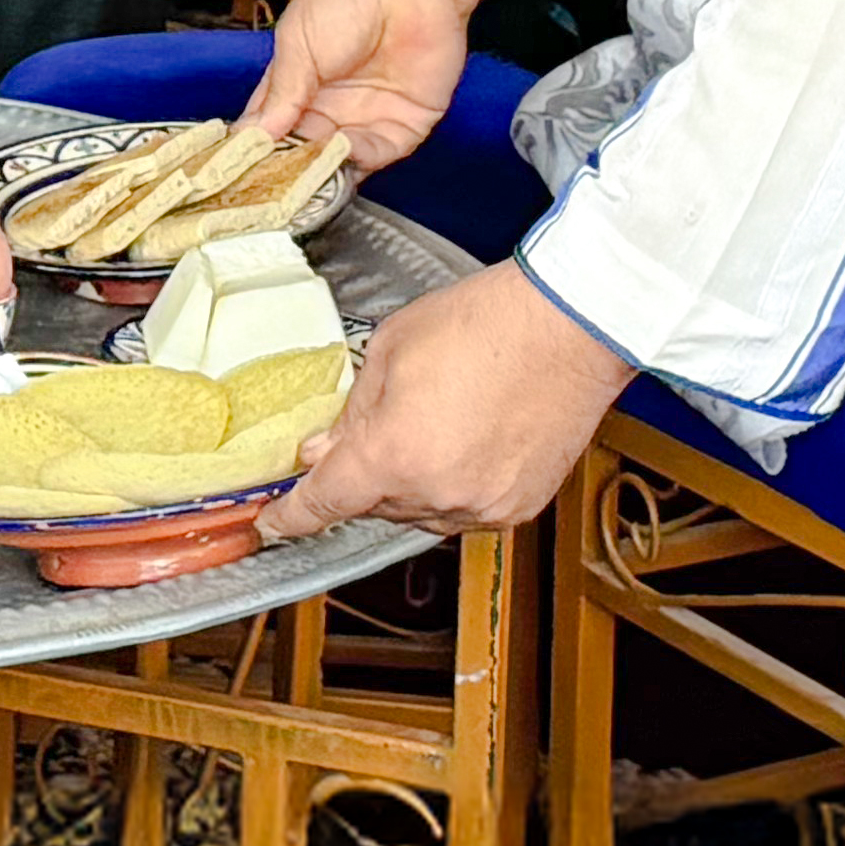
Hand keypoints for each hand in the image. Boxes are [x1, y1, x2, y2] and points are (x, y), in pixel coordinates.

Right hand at [240, 0, 485, 169]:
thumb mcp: (298, 44)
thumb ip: (281, 95)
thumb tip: (255, 136)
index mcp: (298, 84)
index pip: (270, 128)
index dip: (256, 149)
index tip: (240, 169)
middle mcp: (332, 106)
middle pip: (302, 152)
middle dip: (287, 168)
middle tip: (271, 181)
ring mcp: (367, 118)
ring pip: (337, 162)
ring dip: (321, 169)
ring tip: (304, 171)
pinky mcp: (404, 126)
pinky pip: (377, 157)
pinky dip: (357, 161)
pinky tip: (341, 153)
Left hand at [259, 260, 626, 544]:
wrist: (571, 327)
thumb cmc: (487, 322)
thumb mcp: (390, 349)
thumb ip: (351, 410)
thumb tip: (325, 448)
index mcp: (392, 454)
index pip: (323, 503)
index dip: (290, 516)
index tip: (273, 523)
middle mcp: (435, 492)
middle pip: (371, 504)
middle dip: (361, 472)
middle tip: (372, 427)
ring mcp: (480, 505)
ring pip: (417, 511)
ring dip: (407, 481)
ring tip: (432, 420)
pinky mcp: (516, 507)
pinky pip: (462, 510)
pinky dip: (451, 486)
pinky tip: (462, 441)